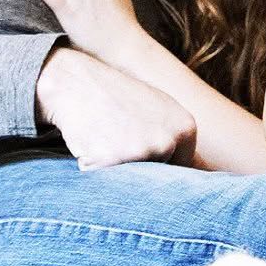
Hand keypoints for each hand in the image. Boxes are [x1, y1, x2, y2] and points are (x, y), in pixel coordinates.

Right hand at [35, 48, 195, 169]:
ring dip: (116, 171)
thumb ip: (177, 136)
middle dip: (139, 171)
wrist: (74, 82)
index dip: (156, 164)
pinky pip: (105, 182)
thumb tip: (191, 176)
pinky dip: (95, 169)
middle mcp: (168, 141)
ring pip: (132, 184)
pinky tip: (91, 142)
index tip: (138, 146)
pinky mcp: (112, 161)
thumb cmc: (115, 96)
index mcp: (186, 128)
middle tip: (118, 140)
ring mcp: (141, 151)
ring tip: (105, 138)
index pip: (179, 169)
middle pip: (157, 180)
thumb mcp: (159, 107)